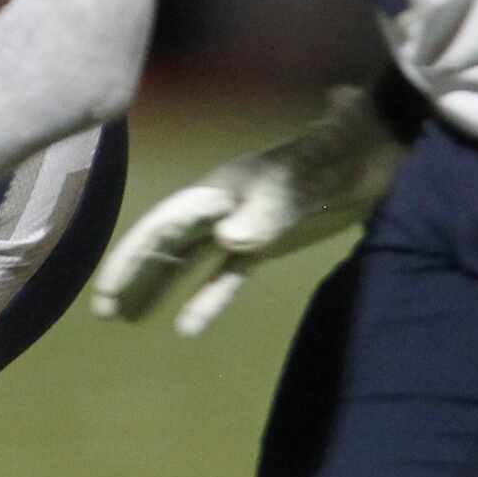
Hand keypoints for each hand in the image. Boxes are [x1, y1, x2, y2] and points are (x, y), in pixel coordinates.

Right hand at [91, 84, 406, 335]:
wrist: (375, 150)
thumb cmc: (335, 158)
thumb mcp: (301, 185)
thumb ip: (267, 213)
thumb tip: (229, 241)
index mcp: (218, 188)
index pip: (164, 227)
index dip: (133, 258)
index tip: (106, 290)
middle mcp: (220, 204)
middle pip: (166, 243)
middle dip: (133, 273)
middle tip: (103, 311)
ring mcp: (242, 222)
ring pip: (187, 259)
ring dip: (159, 285)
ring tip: (127, 317)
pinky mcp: (267, 241)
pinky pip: (225, 274)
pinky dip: (206, 298)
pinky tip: (188, 327)